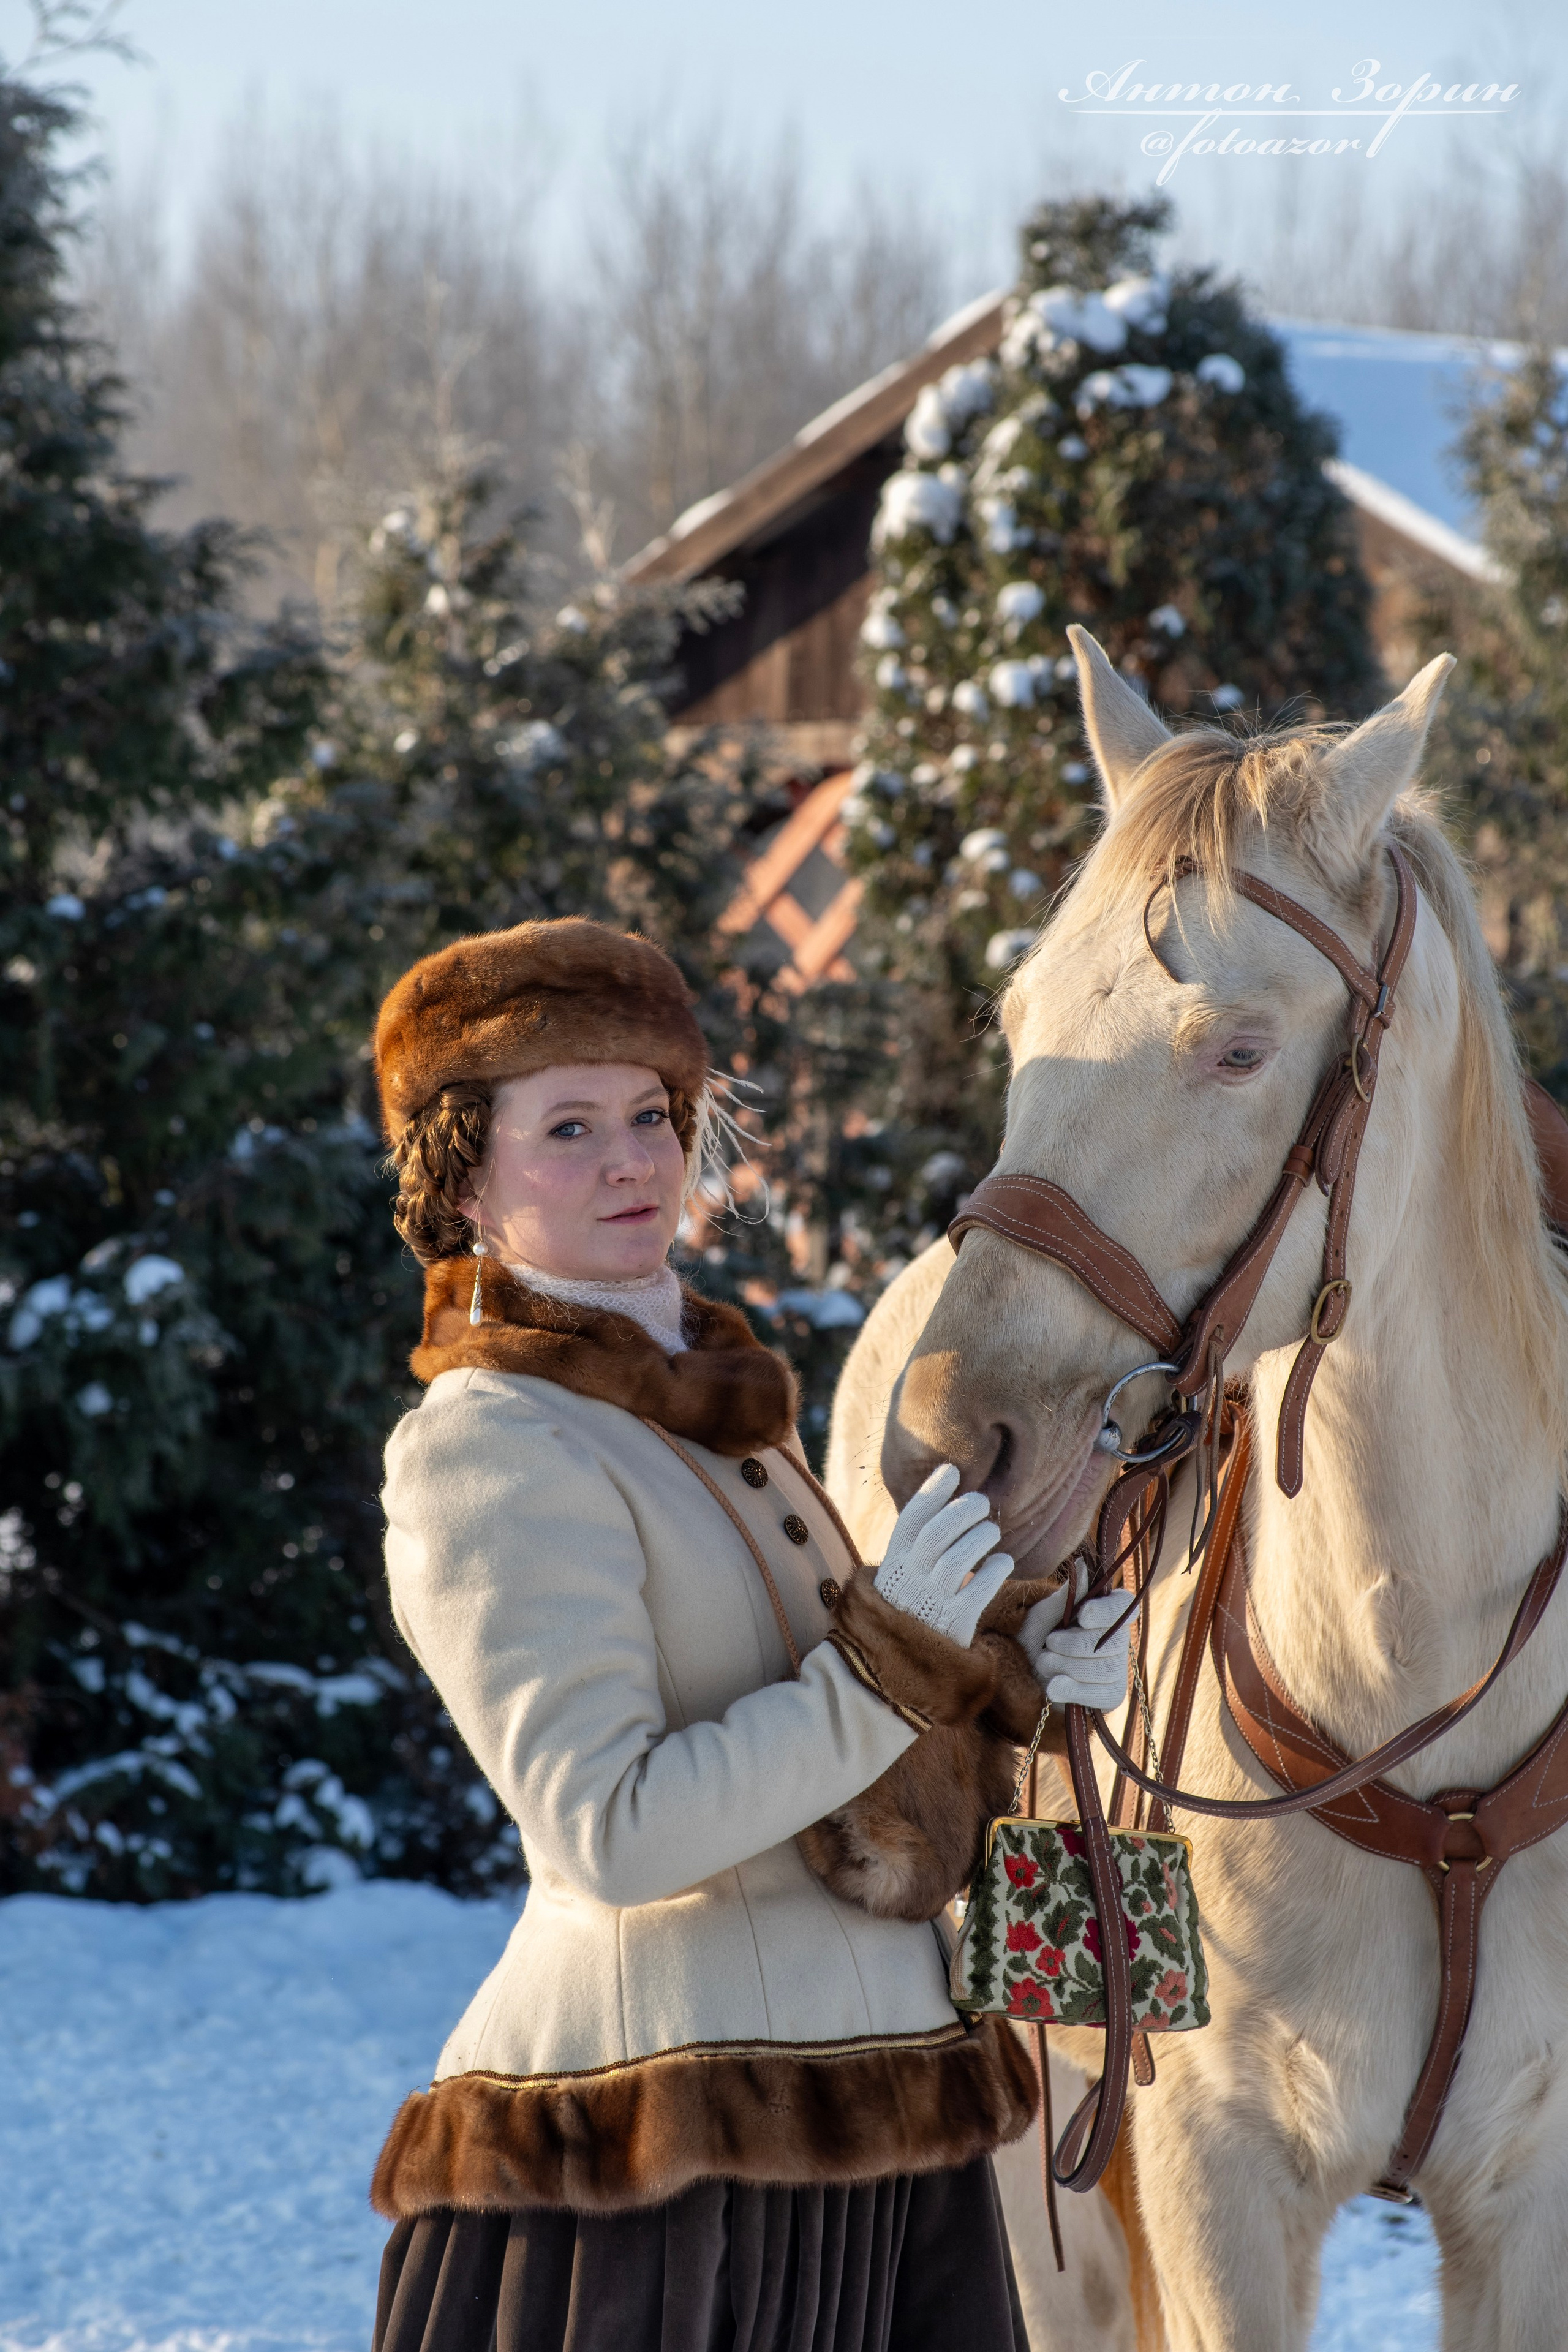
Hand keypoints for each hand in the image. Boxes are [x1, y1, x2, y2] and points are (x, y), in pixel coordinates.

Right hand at [873, 1463, 1013, 1645]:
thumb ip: (917, 1544)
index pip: (910, 1521)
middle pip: (936, 1536)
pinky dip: (995, 1571)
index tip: (952, 1470)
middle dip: (962, 1511)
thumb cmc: (912, 1608)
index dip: (931, 1492)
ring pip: (958, 1561)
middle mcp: (909, 1582)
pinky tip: (1002, 1562)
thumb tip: (945, 1495)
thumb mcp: (903, 1575)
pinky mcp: (956, 1625)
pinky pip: (979, 1591)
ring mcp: (931, 1603)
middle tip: (981, 1502)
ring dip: (980, 1538)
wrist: (904, 1665)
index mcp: (894, 1565)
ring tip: (992, 1533)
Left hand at [1018, 1569, 1133, 1709]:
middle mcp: (1119, 1639)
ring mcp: (1118, 1668)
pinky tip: (1053, 1687)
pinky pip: (1103, 1694)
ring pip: (1106, 1669)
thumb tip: (1083, 1566)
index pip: (1125, 1605)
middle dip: (1073, 1645)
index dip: (1107, 1611)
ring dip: (1067, 1666)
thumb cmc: (1037, 1637)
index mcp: (1106, 1612)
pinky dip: (1073, 1690)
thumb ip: (1065, 1597)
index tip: (1082, 1615)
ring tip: (1045, 1662)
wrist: (1024, 1675)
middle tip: (1048, 1643)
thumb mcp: (1044, 1615)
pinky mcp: (1112, 1694)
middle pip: (1113, 1641)